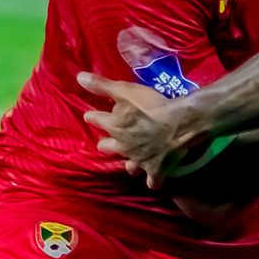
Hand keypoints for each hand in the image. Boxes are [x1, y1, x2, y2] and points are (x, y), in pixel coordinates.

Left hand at [77, 71, 206, 183]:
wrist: (179, 124)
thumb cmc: (152, 105)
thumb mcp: (125, 90)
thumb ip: (102, 85)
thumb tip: (79, 77)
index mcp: (114, 126)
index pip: (97, 119)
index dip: (93, 117)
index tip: (90, 116)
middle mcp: (123, 145)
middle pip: (107, 147)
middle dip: (107, 143)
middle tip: (109, 140)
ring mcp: (139, 160)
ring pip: (129, 166)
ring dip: (129, 164)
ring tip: (131, 162)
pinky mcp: (156, 169)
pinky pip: (153, 181)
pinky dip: (153, 181)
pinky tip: (154, 181)